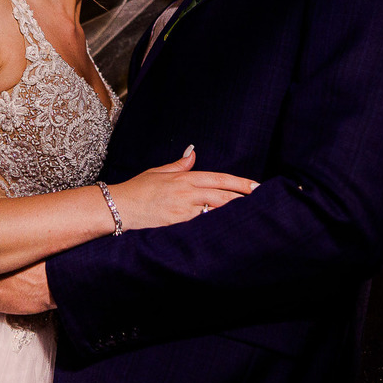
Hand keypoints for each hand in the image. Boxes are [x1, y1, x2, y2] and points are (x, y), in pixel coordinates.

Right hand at [108, 146, 257, 229]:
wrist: (118, 207)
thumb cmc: (137, 189)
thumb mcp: (158, 172)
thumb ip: (179, 165)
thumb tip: (192, 152)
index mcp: (184, 178)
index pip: (219, 179)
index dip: (240, 183)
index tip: (257, 186)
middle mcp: (186, 193)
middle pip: (223, 196)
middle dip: (244, 199)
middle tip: (264, 202)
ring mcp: (183, 210)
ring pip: (216, 211)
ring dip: (234, 213)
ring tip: (253, 216)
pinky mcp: (178, 224)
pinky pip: (202, 225)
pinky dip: (216, 226)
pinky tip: (229, 230)